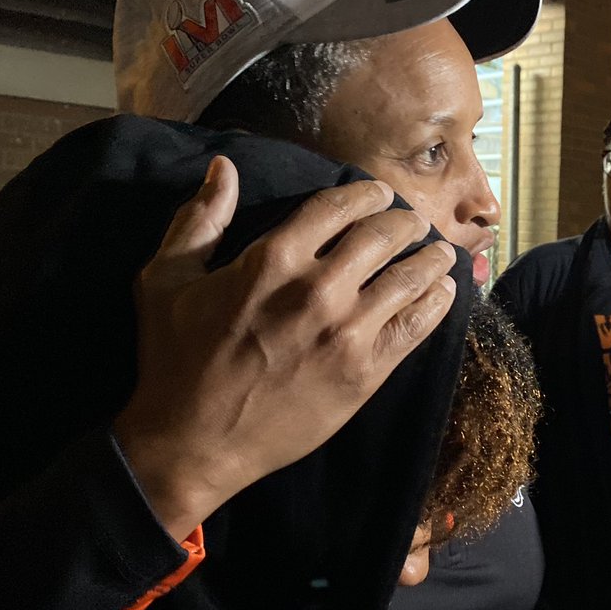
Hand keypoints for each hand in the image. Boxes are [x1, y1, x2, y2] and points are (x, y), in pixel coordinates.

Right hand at [114, 156, 457, 541]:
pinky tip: (445, 291)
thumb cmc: (176, 360)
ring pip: (409, 279)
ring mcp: (348, 332)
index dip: (367, 195)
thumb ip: (199, 219)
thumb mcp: (166, 280)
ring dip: (431, 259)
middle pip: (383, 237)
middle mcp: (319, 288)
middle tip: (415, 222)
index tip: (381, 194)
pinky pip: (416, 327)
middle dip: (406, 223)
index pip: (339, 207)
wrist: (195, 442)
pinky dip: (437, 303)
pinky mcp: (366, 371)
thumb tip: (224, 167)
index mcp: (273, 258)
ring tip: (442, 252)